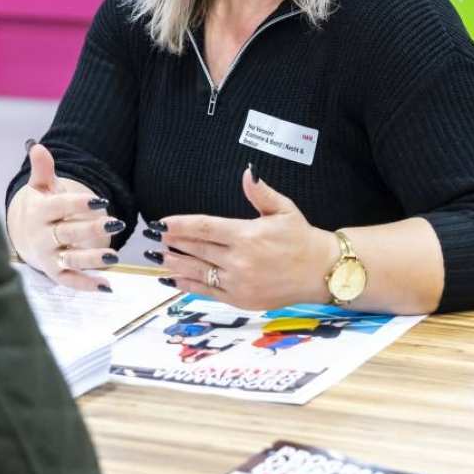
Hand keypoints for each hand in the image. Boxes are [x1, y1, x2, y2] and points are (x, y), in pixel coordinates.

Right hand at [6, 143, 124, 292]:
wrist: (26, 236)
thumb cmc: (42, 207)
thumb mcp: (41, 187)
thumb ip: (43, 169)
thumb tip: (38, 146)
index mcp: (40, 212)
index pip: (60, 206)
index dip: (80, 204)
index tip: (101, 200)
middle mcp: (43, 236)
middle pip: (68, 233)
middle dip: (92, 230)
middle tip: (117, 223)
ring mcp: (48, 257)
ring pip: (70, 260)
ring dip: (92, 260)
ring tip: (115, 257)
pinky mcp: (54, 274)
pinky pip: (70, 281)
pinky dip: (86, 285)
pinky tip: (107, 286)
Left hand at [149, 167, 334, 310]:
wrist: (321, 272)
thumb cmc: (301, 238)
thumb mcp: (284, 209)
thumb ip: (261, 192)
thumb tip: (248, 173)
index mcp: (247, 235)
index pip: (204, 227)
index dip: (180, 225)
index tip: (162, 223)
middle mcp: (240, 260)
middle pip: (196, 249)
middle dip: (172, 242)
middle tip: (151, 237)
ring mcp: (239, 283)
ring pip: (198, 271)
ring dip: (175, 264)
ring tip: (156, 257)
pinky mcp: (241, 300)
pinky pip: (208, 292)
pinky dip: (189, 285)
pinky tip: (174, 279)